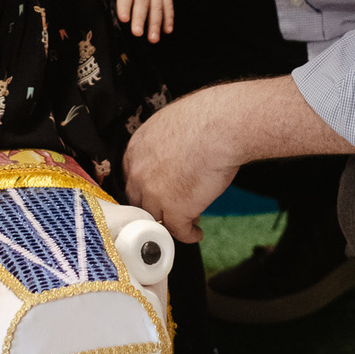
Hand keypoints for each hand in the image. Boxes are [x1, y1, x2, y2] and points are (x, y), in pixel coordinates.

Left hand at [91, 0, 174, 42]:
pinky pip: (168, 5)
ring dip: (156, 23)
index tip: (124, 18)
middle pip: (143, 3)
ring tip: (153, 38)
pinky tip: (167, 30)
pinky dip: (169, 18)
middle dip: (140, 18)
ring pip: (158, 7)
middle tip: (137, 33)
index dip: (125, 6)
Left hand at [123, 93, 237, 243]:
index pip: (134, 176)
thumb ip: (165, 144)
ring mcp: (154, 194)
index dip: (149, 186)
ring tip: (185, 222)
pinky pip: (177, 230)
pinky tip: (195, 233)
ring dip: (169, 222)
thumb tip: (175, 154)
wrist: (220, 127)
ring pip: (155, 217)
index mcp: (137, 149)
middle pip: (139, 199)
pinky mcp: (175, 210)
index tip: (160, 191)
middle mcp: (139, 172)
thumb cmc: (206, 118)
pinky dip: (188, 234)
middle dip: (155, 205)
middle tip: (171, 207)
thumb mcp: (172, 124)